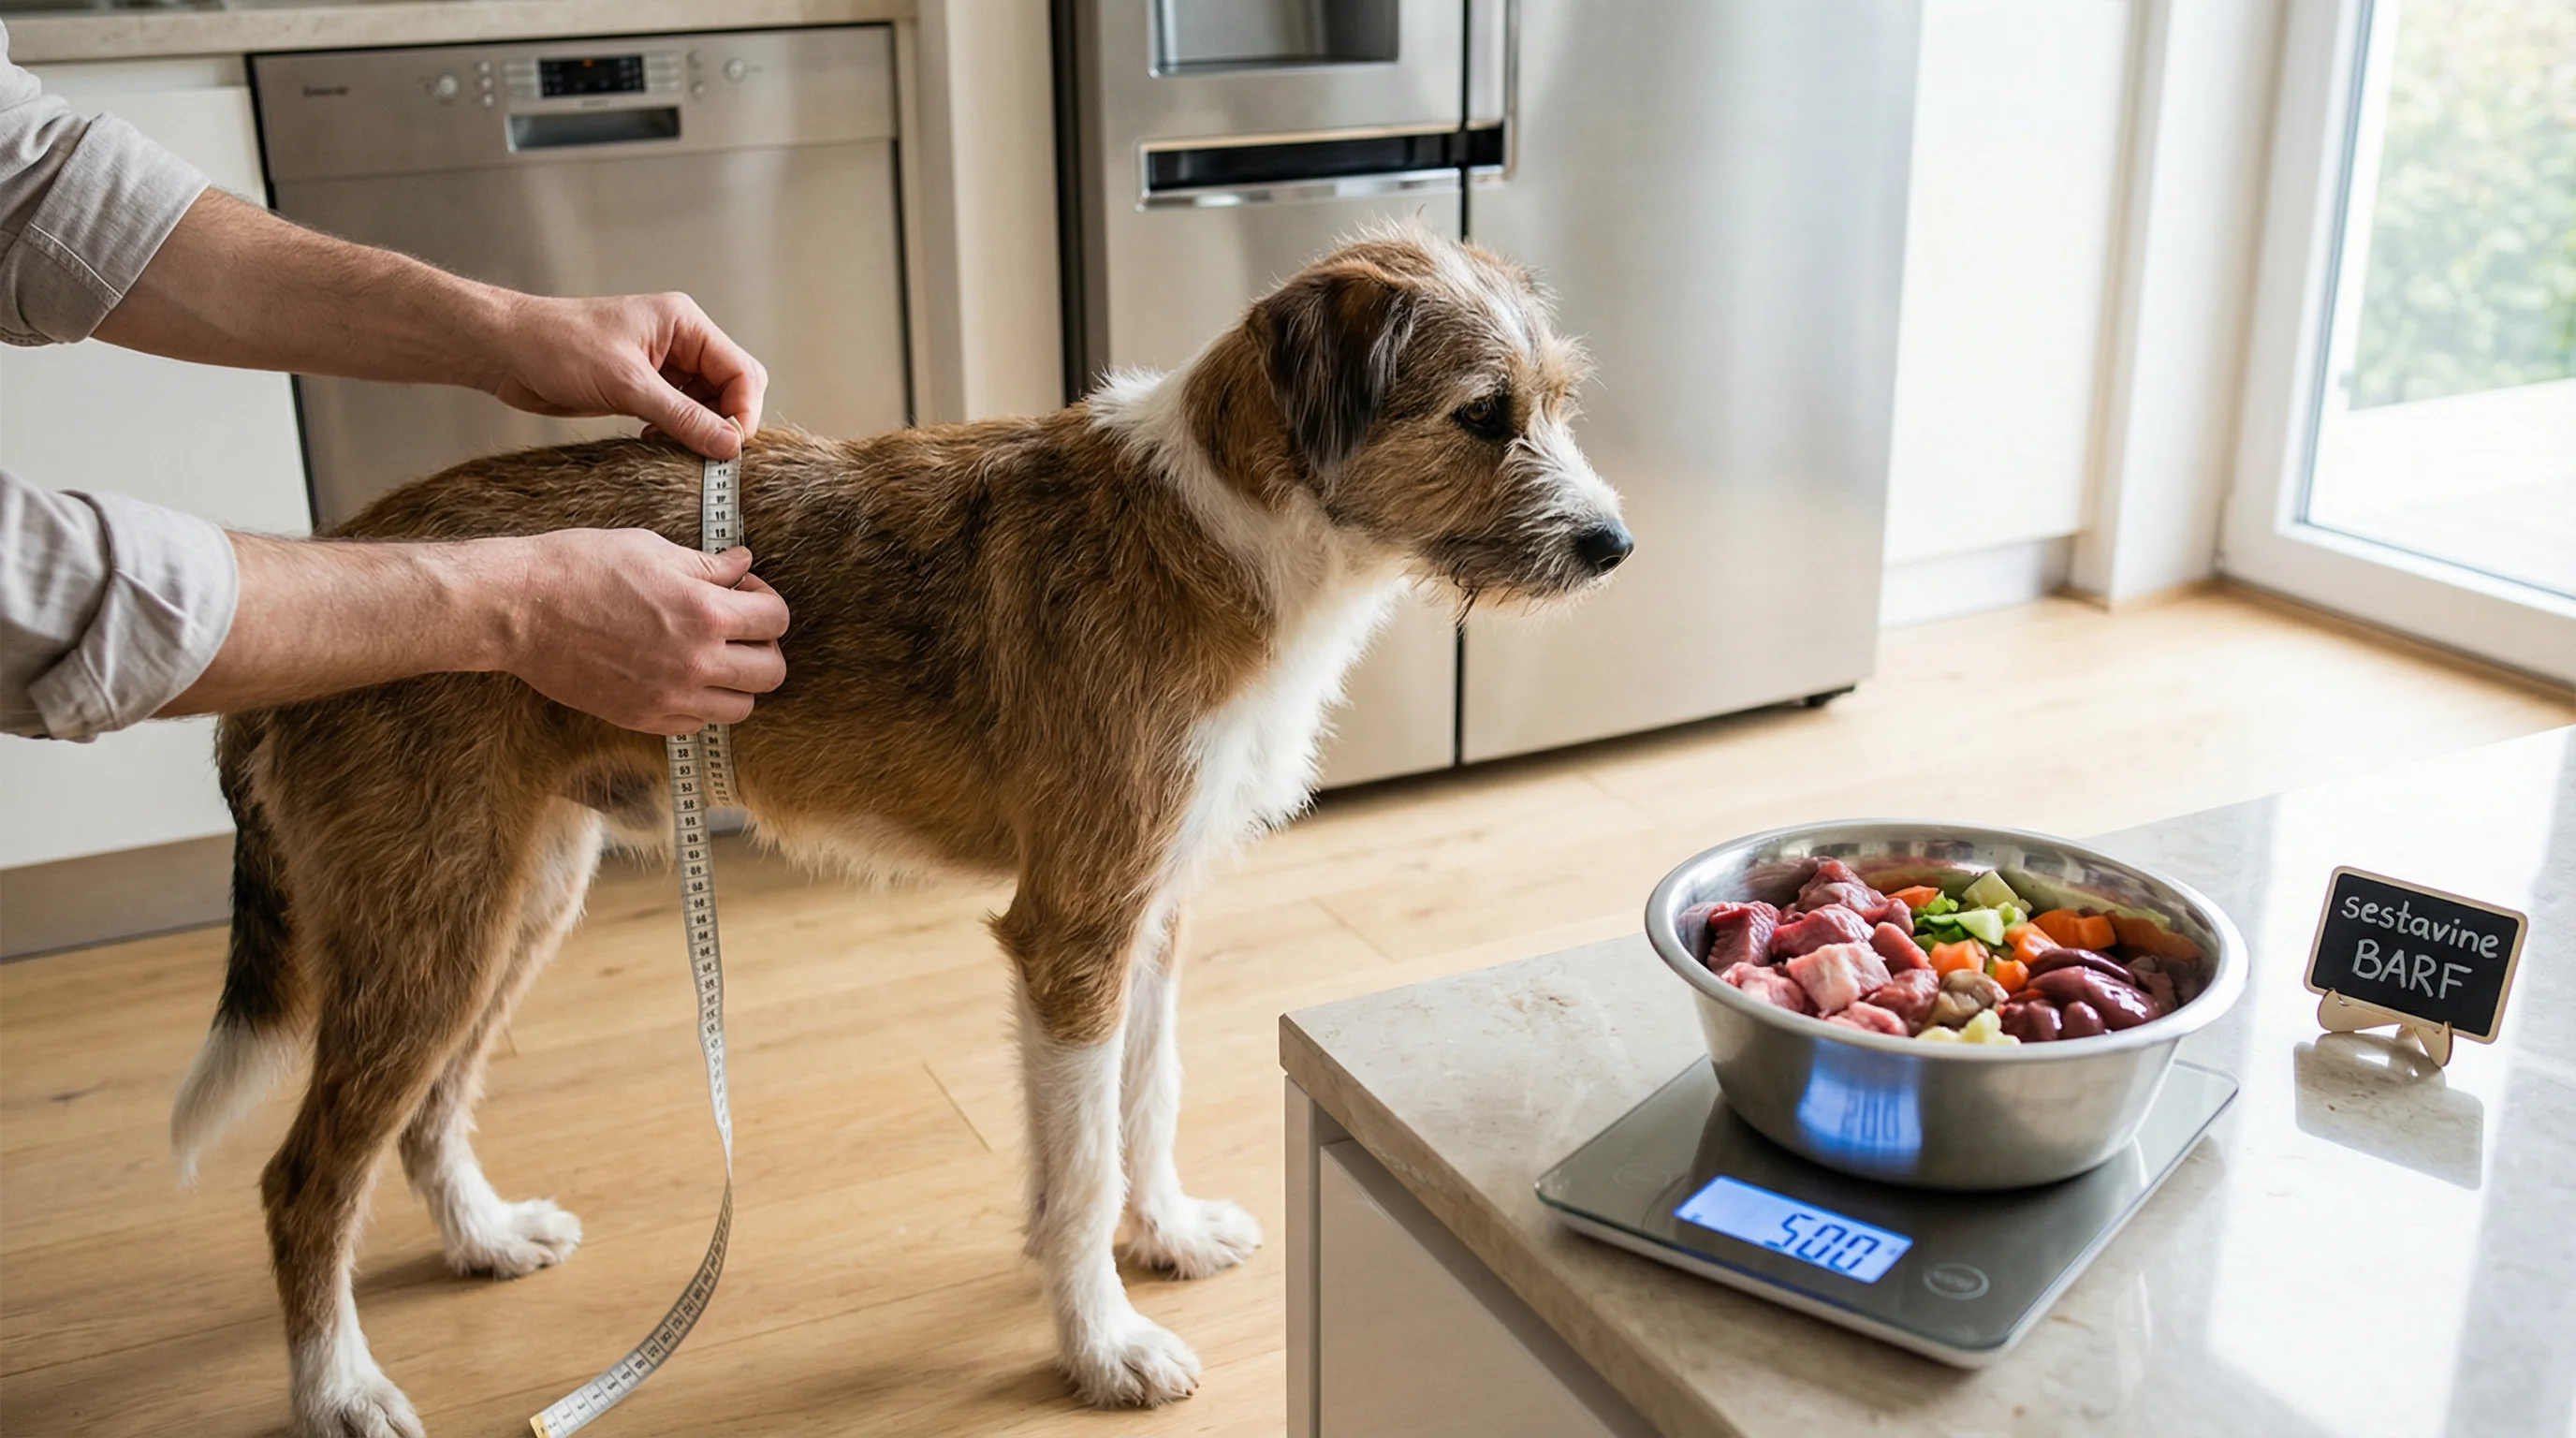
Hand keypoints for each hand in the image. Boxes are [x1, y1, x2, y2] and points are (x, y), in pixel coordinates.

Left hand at [483, 293, 768, 459]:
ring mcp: (664, 366)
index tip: (732, 447)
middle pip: (732, 388)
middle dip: (725, 422)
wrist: (507, 350)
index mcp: (685, 324)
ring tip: (676, 449)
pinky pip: (680, 415)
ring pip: (708, 406)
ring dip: (700, 432)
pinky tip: (656, 443)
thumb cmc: (558, 345)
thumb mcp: (626, 384)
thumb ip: (683, 416)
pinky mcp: (644, 388)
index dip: (744, 411)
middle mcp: (681, 343)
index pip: (742, 370)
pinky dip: (677, 434)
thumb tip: (729, 445)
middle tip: (710, 454)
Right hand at [500, 530, 789, 733]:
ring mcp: (669, 698)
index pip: (776, 619)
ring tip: (713, 656)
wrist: (519, 609)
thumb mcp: (651, 549)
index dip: (766, 599)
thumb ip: (707, 565)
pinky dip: (700, 705)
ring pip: (741, 708)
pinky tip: (680, 677)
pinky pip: (696, 725)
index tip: (743, 591)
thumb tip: (743, 565)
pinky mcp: (641, 718)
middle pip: (771, 672)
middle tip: (738, 627)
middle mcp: (695, 663)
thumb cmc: (579, 569)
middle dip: (763, 644)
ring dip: (738, 681)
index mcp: (705, 614)